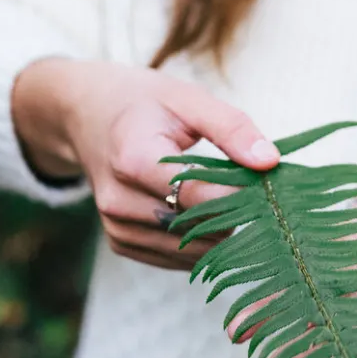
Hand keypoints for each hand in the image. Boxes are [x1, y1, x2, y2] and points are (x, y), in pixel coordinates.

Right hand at [11, 58, 279, 270]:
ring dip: (224, 231)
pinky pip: (178, 259)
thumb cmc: (144, 103)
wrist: (87, 116)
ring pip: (193, 251)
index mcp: (133, 159)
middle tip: (259, 190)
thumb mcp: (188, 99)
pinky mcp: (122, 244)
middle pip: (198, 227)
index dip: (241, 194)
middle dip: (237, 213)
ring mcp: (117, 227)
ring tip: (235, 198)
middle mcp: (119, 201)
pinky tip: (212, 213)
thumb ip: (232, 128)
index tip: (270, 184)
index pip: (199, 195)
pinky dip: (203, 241)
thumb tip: (270, 162)